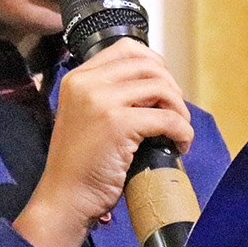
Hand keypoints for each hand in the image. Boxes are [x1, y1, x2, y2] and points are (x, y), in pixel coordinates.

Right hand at [13, 38, 192, 246]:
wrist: (65, 198)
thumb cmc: (79, 164)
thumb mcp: (85, 115)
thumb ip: (108, 95)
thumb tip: (154, 87)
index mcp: (77, 78)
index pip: (125, 49)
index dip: (154, 63)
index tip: (163, 86)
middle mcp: (87, 83)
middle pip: (148, 65)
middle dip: (171, 87)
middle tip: (175, 112)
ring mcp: (101, 101)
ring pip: (161, 88)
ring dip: (180, 109)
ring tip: (178, 130)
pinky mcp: (118, 124)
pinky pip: (167, 118)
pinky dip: (182, 131)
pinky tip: (180, 144)